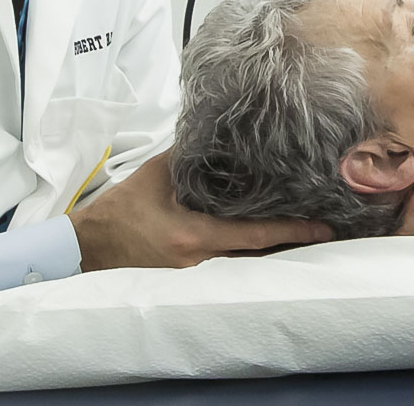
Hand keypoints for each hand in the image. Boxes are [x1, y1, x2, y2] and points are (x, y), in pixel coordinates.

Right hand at [75, 153, 334, 270]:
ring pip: (246, 269)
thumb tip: (218, 131)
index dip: (293, 230)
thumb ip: (189, 155)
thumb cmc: (119, 212)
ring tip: (307, 241)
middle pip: (260, 258)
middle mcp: (199, 263)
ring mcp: (194, 278)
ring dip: (274, 256)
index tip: (324, 227)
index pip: (256, 235)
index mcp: (194, 236)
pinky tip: (268, 250)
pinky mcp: (187, 283)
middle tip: (329, 234)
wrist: (85, 249)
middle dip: (293, 247)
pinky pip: (228, 272)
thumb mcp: (154, 176)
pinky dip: (249, 261)